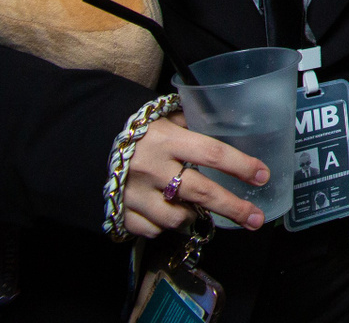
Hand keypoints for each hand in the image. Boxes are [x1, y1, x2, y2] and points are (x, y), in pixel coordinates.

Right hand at [122, 115, 266, 238]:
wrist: (86, 144)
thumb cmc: (135, 129)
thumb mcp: (165, 118)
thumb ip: (192, 125)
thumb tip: (229, 126)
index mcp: (166, 140)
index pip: (212, 153)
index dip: (240, 165)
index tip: (262, 176)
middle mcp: (152, 169)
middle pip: (201, 193)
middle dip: (233, 207)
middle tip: (256, 219)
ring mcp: (135, 195)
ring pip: (177, 218)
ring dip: (192, 215)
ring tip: (195, 206)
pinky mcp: (121, 214)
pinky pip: (153, 230)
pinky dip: (164, 224)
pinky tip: (166, 211)